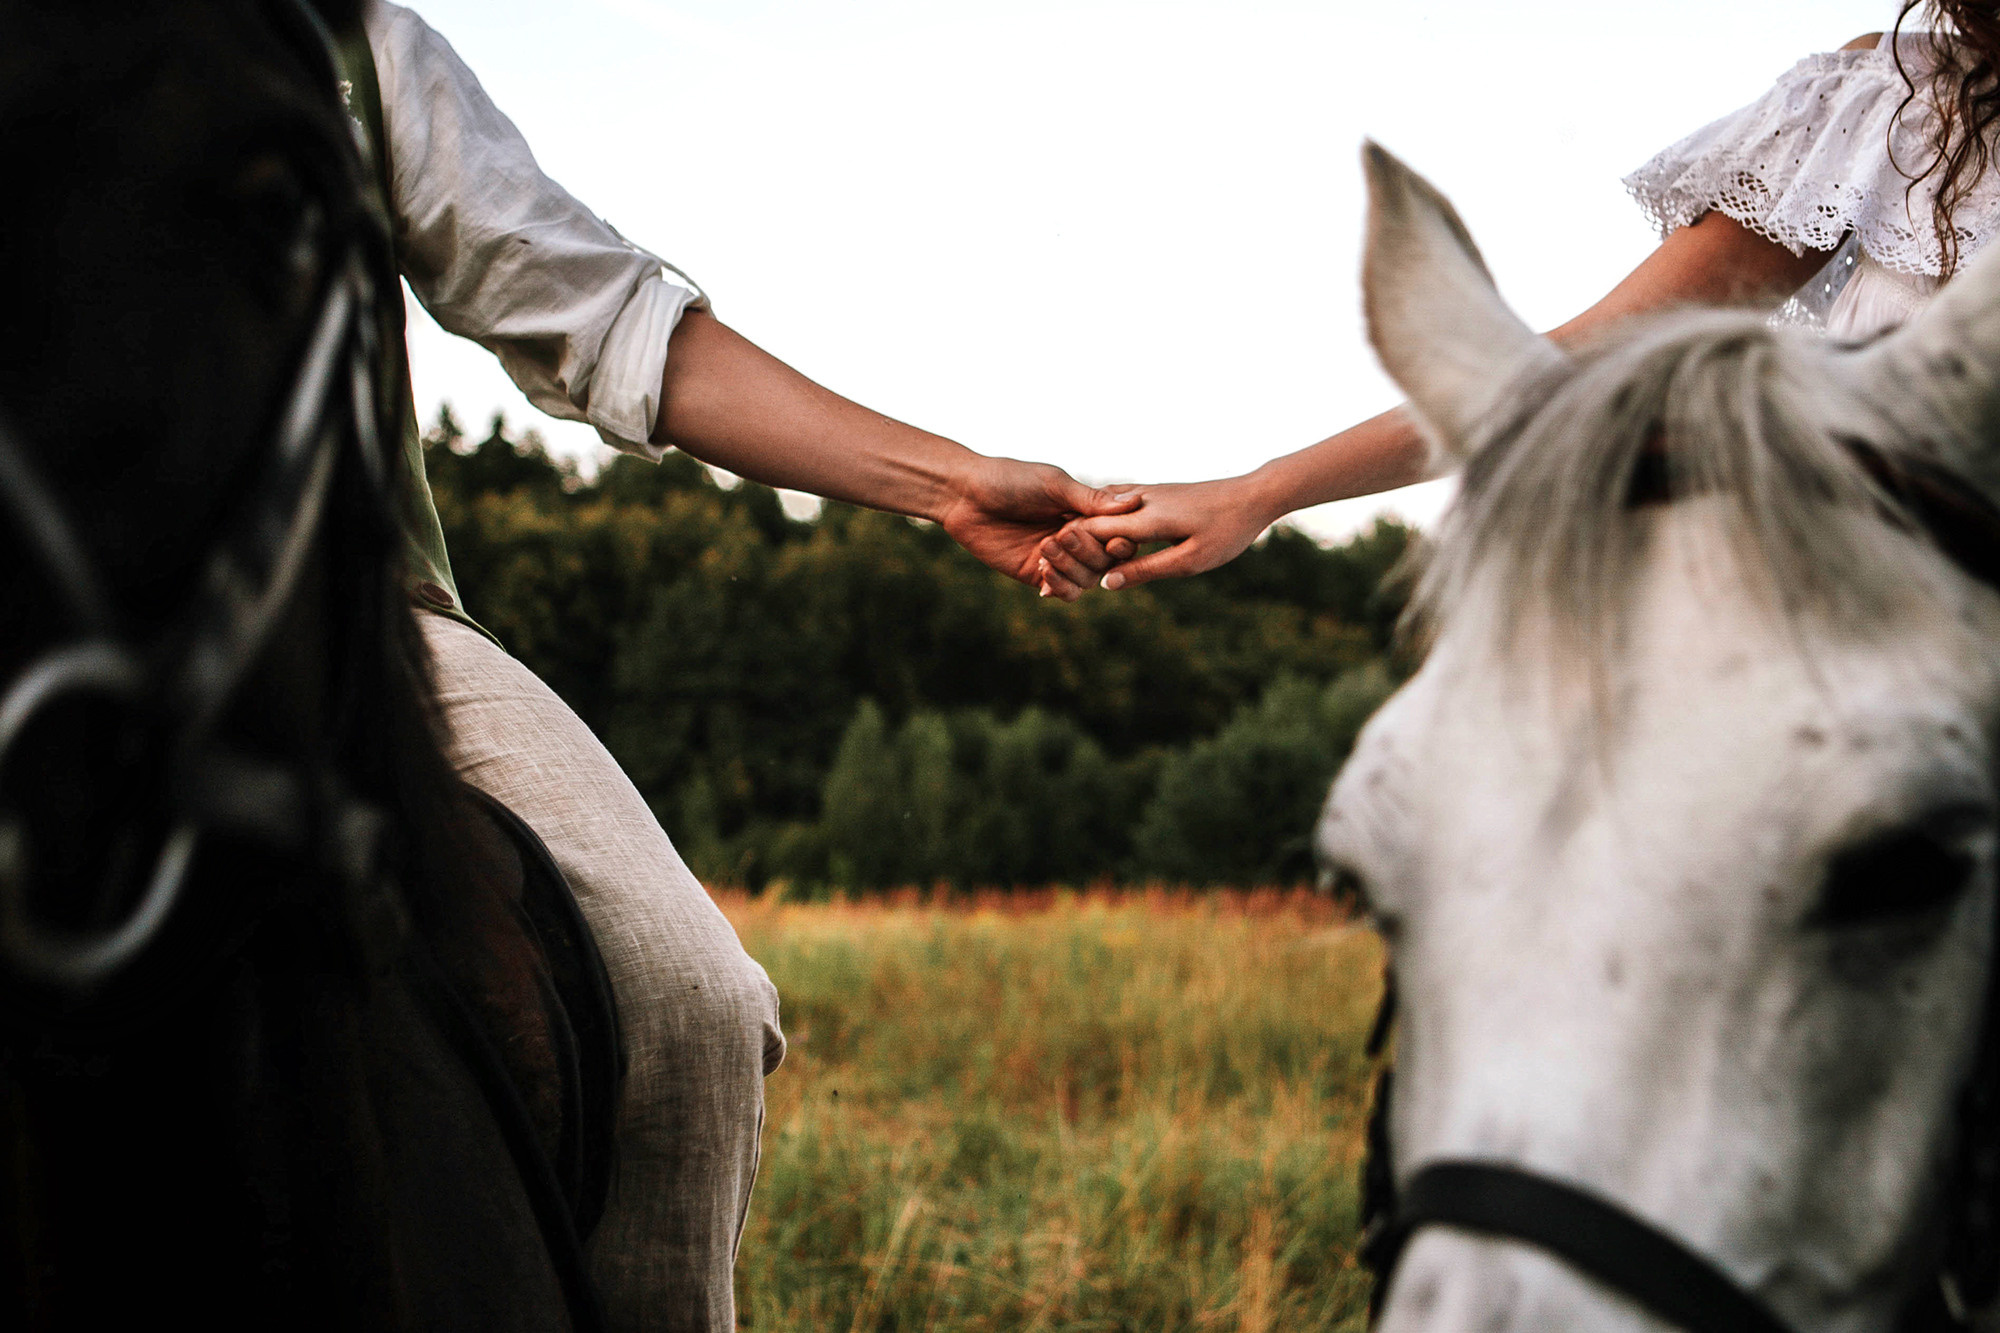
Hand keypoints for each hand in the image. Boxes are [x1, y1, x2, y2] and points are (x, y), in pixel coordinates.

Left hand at [936, 457, 1141, 600]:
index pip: (1118, 534)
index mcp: (1086, 512)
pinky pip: (1062, 591)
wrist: (966, 495)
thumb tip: (1135, 502)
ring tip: (1045, 549)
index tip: (1115, 540)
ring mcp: (1058, 558)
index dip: (1120, 541)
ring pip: (1086, 579)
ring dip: (1070, 567)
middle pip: (1104, 560)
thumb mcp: (1054, 485)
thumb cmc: (1011, 480)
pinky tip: (1044, 575)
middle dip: (1087, 551)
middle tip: (1062, 534)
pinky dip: (1059, 586)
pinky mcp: (1035, 574)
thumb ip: (1092, 500)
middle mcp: (1076, 537)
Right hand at [1039, 475, 1277, 590]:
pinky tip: (1088, 526)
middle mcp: (1139, 500)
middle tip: (1039, 564)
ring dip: (1078, 527)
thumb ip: (1146, 571)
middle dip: (1064, 541)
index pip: (1090, 532)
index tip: (1042, 571)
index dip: (1065, 552)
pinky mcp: (1155, 492)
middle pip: (1089, 519)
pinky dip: (1097, 517)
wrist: (1254, 494)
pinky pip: (1114, 504)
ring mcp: (1146, 492)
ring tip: (1054, 547)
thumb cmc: (1227, 532)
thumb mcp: (1189, 561)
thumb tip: (1106, 584)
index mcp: (1145, 518)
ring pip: (1099, 508)